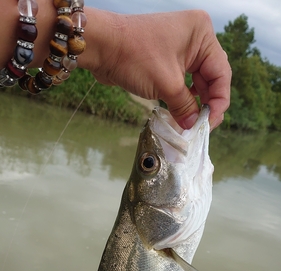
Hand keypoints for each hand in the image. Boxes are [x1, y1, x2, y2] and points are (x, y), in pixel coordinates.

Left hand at [82, 9, 231, 129]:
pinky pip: (183, 81)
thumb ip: (185, 107)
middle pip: (212, 77)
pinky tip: (182, 113)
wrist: (102, 47)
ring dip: (195, 103)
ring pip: (197, 81)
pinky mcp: (168, 58)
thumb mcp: (166, 85)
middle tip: (202, 127)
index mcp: (201, 33)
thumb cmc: (134, 56)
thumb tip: (194, 126)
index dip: (219, 101)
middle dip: (207, 103)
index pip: (221, 72)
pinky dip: (183, 98)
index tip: (211, 123)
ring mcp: (181, 47)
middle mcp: (195, 37)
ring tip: (191, 123)